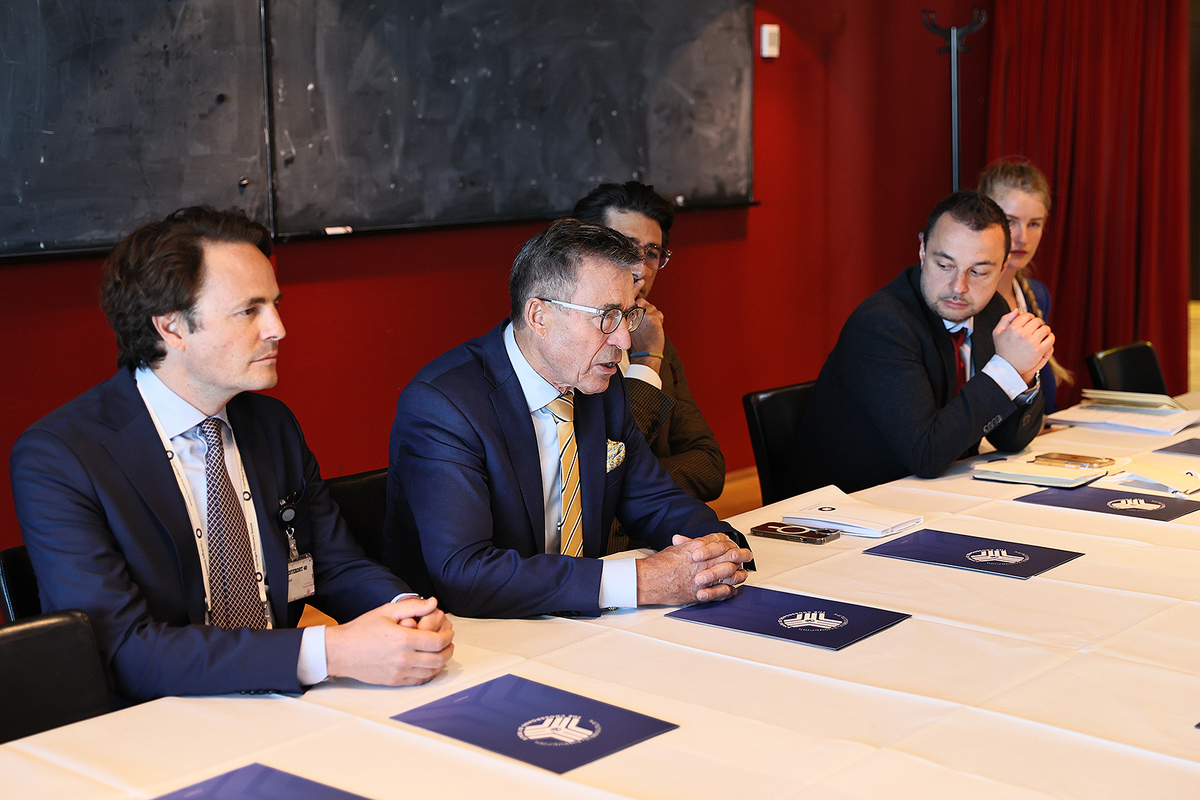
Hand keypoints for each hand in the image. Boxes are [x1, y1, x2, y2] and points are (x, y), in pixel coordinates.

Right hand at [325, 596, 453, 685]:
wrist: (341, 651)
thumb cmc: (362, 630)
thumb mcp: (387, 611)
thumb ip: (412, 606)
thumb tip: (433, 603)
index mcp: (403, 639)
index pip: (437, 642)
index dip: (448, 637)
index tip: (448, 632)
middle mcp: (403, 658)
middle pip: (438, 659)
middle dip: (448, 650)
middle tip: (449, 643)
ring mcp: (399, 672)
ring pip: (431, 672)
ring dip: (441, 663)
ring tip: (441, 653)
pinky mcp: (394, 682)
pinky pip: (419, 681)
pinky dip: (429, 673)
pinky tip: (428, 665)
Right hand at [629, 298, 665, 369]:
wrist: (644, 355)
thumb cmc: (637, 344)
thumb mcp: (627, 328)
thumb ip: (629, 316)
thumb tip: (636, 305)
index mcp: (625, 315)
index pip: (634, 301)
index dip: (638, 307)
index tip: (640, 314)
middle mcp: (632, 314)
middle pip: (643, 302)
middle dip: (646, 310)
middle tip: (645, 322)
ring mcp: (643, 315)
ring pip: (652, 307)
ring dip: (653, 316)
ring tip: (649, 327)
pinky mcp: (652, 319)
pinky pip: (659, 314)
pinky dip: (659, 321)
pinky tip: (654, 329)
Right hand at [635, 533, 752, 605]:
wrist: (649, 580)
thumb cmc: (659, 565)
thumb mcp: (676, 549)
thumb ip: (690, 544)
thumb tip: (700, 543)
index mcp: (697, 547)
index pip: (720, 541)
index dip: (729, 543)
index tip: (733, 545)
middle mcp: (702, 561)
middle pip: (730, 554)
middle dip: (740, 554)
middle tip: (746, 556)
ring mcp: (703, 576)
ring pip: (730, 572)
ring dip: (737, 572)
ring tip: (741, 572)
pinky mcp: (701, 592)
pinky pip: (722, 591)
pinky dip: (729, 590)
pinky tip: (732, 588)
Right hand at [992, 309, 1054, 383]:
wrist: (1007, 368)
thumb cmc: (1002, 350)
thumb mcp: (997, 332)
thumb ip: (1005, 319)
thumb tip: (1017, 310)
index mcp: (1013, 328)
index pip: (1027, 315)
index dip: (1029, 318)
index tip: (1028, 323)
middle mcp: (1023, 334)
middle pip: (1037, 321)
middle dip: (1037, 324)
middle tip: (1034, 329)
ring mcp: (1032, 342)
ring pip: (1045, 328)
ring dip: (1044, 330)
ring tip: (1040, 335)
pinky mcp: (1039, 350)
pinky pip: (1050, 338)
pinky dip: (1050, 338)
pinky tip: (1045, 339)